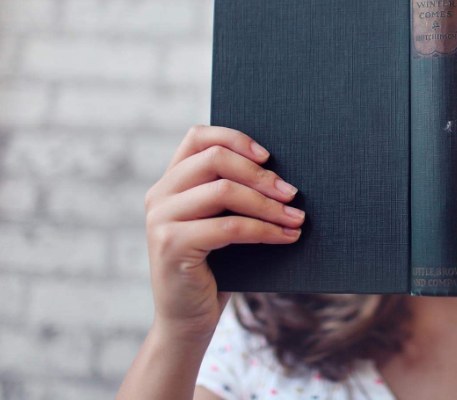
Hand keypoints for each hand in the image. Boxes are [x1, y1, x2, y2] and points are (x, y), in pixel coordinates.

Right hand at [143, 125, 304, 341]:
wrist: (188, 319)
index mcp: (170, 182)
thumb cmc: (216, 267)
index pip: (198, 137)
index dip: (235, 138)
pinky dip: (265, 230)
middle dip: (260, 174)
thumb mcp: (222, 222)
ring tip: (297, 218)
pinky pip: (230, 227)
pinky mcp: (171, 245)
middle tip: (292, 193)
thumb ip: (235, 194)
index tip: (269, 156)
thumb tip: (283, 174)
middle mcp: (159, 194)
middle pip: (215, 159)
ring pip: (224, 190)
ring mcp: (161, 219)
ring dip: (268, 204)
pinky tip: (287, 236)